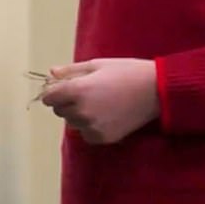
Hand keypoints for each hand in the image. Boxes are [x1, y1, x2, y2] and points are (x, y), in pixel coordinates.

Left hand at [41, 58, 159, 144]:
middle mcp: (82, 111)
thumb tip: (51, 72)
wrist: (155, 91)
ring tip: (97, 102)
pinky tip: (104, 114)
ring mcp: (92, 127)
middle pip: (59, 110)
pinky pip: (85, 134)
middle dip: (65, 102)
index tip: (63, 87)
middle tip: (84, 92)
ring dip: (77, 114)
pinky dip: (89, 126)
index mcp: (78, 90)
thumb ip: (71, 70)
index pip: (49, 98)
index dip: (53, 91)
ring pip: (72, 122)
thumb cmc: (125, 72)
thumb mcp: (96, 65)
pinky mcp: (103, 138)